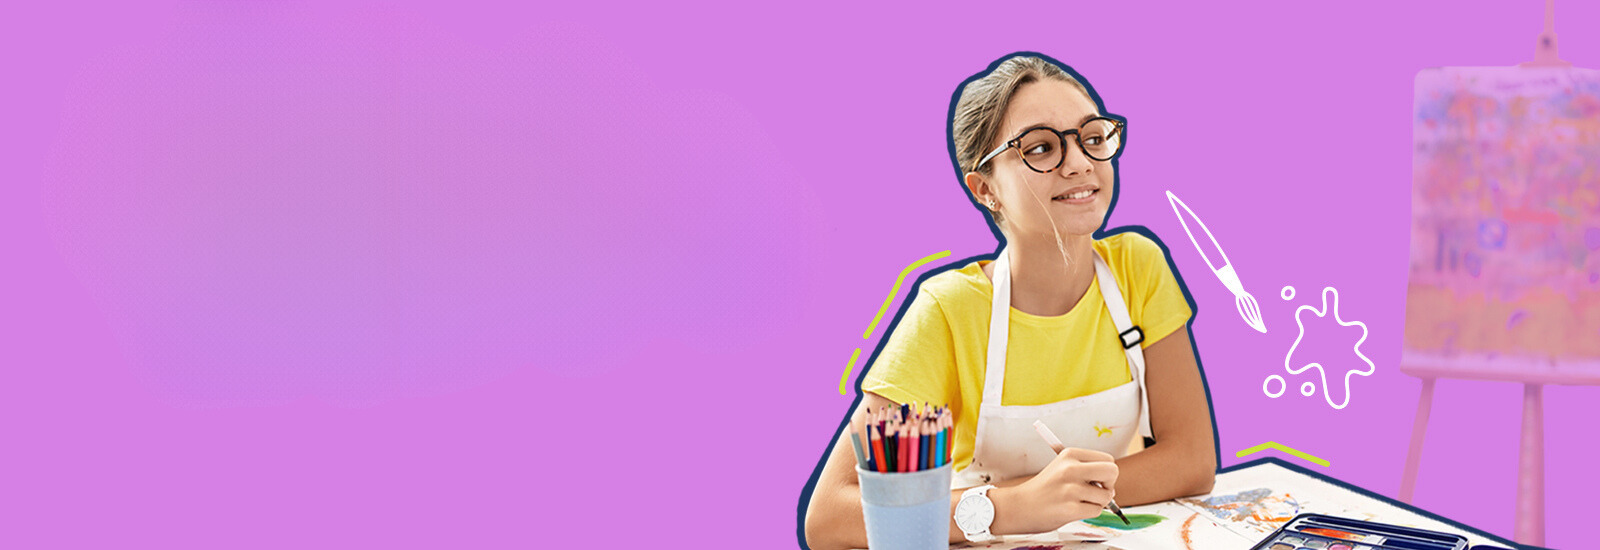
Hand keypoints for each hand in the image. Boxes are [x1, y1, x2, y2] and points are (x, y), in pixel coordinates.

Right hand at [992, 448, 1117, 534]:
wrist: (1020, 506)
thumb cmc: (1045, 489)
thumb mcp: (1062, 467)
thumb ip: (1086, 470)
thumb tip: (1111, 485)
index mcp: (1070, 454)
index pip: (1108, 459)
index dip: (1106, 472)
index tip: (1095, 480)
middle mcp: (1070, 468)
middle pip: (1112, 471)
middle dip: (1110, 484)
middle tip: (1097, 491)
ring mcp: (1070, 489)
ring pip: (1106, 496)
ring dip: (1098, 502)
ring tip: (1080, 502)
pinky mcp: (1069, 508)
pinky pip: (1097, 510)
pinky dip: (1090, 512)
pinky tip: (1074, 510)